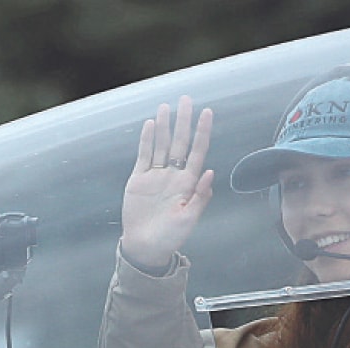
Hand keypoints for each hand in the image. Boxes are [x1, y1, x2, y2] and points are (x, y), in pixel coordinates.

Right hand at [120, 96, 213, 268]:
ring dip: (165, 126)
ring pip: (162, 145)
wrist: (146, 247)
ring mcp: (156, 176)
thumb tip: (210, 172)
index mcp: (188, 184)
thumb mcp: (189, 219)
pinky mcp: (139, 180)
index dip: (202, 132)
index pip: (197, 152)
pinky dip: (147, 140)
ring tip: (166, 106)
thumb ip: (200, 196)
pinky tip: (151, 125)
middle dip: (184, 121)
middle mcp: (174, 176)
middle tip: (186, 99)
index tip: (207, 113)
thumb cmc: (171, 236)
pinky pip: (144, 155)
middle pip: (180, 143)